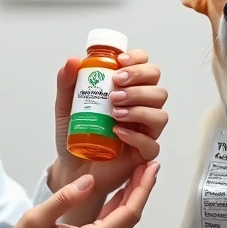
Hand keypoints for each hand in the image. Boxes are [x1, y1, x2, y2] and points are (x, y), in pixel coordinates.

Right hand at [0, 162, 158, 227]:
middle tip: (146, 166)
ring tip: (136, 176)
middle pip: (131, 218)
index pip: (129, 212)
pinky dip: (119, 212)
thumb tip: (90, 180)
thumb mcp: (37, 219)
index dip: (143, 188)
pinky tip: (119, 196)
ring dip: (131, 201)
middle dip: (141, 191)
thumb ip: (66, 198)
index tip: (151, 168)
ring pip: (124, 225)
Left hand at [50, 50, 167, 218]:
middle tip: (114, 89)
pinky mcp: (143, 154)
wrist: (71, 166)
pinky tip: (118, 132)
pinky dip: (136, 136)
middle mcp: (142, 109)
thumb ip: (66, 83)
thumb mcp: (66, 106)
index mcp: (129, 92)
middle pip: (159, 88)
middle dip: (139, 83)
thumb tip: (73, 60)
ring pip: (160, 114)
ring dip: (139, 108)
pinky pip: (152, 144)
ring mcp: (145, 132)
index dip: (139, 61)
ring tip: (114, 112)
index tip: (119, 62)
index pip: (147, 69)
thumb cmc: (75, 134)